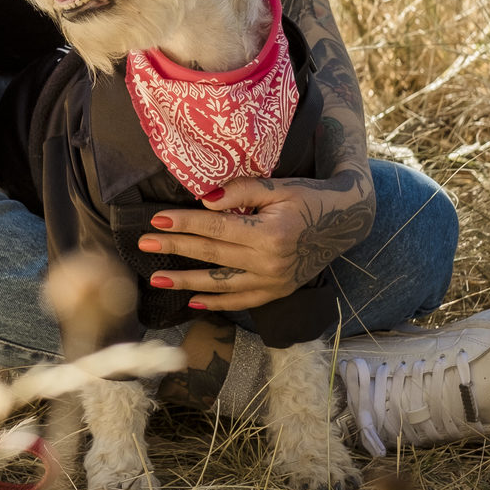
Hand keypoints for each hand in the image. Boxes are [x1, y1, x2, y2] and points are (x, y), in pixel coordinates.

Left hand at [137, 172, 375, 311]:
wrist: (345, 220)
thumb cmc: (308, 196)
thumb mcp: (278, 186)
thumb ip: (240, 192)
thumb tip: (203, 201)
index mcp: (270, 233)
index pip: (216, 229)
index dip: (184, 223)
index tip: (156, 220)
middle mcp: (270, 262)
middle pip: (212, 255)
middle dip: (175, 249)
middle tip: (143, 245)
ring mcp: (274, 282)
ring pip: (221, 284)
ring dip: (186, 282)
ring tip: (157, 278)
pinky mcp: (278, 291)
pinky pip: (242, 301)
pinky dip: (216, 303)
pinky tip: (191, 301)